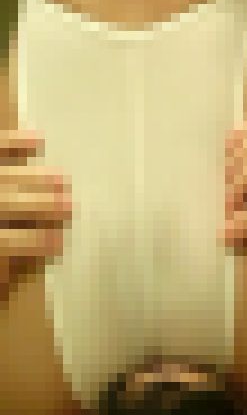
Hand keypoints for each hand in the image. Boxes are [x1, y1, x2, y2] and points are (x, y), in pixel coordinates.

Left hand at [0, 129, 71, 292]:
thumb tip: (15, 276)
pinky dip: (17, 142)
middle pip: (13, 204)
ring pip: (10, 176)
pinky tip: (40, 138)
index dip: (36, 243)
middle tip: (72, 207)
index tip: (62, 244)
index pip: (10, 241)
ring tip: (65, 180)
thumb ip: (0, 266)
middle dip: (44, 205)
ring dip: (38, 177)